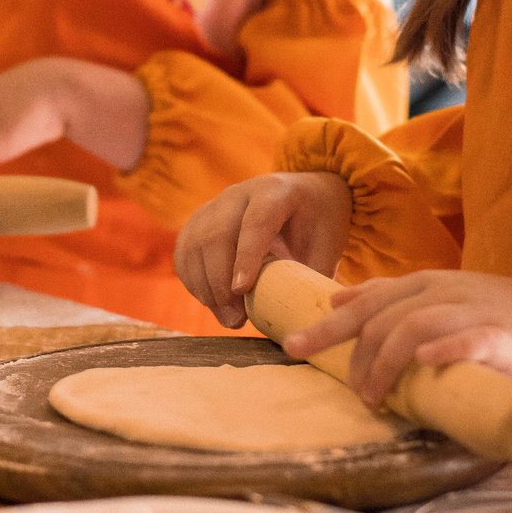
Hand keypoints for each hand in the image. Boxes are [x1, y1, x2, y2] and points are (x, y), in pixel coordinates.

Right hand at [174, 172, 352, 328]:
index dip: (246, 255)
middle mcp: (240, 193)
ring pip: (195, 243)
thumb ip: (311, 277)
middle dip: (221, 282)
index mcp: (276, 192)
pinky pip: (185, 251)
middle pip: (217, 234)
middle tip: (236, 320)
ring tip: (228, 319)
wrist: (304, 196)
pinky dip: (192, 280)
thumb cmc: (318, 224)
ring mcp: (215, 204)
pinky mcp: (200, 220)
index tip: (242, 290)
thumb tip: (302, 320)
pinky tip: (211, 303)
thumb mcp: (327, 245)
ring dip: (205, 287)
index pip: (256, 221)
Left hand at [285, 271, 511, 403]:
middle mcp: (445, 291)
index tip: (291, 345)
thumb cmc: (500, 319)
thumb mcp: (443, 299)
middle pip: (381, 313)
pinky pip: (469, 338)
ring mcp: (473, 311)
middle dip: (348, 348)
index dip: (327, 322)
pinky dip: (444, 349)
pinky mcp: (504, 336)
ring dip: (386, 361)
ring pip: (415, 325)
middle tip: (336, 381)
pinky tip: (424, 363)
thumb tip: (338, 300)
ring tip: (372, 394)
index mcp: (426, 284)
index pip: (366, 299)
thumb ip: (396, 301)